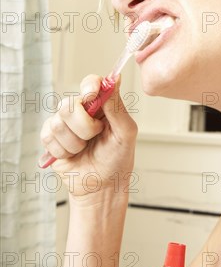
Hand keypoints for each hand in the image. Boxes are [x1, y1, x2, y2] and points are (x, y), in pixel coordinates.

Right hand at [39, 74, 137, 197]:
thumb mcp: (126, 133)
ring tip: (85, 149)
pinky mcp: (51, 137)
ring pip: (58, 122)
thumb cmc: (117, 160)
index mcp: (102, 105)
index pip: (91, 83)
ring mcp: (65, 123)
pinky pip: (48, 136)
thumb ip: (117, 107)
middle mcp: (82, 110)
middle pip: (69, 104)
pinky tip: (73, 155)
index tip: (91, 95)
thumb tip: (114, 80)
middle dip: (83, 126)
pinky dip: (63, 150)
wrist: (101, 187)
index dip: (89, 86)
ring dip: (75, 142)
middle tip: (95, 135)